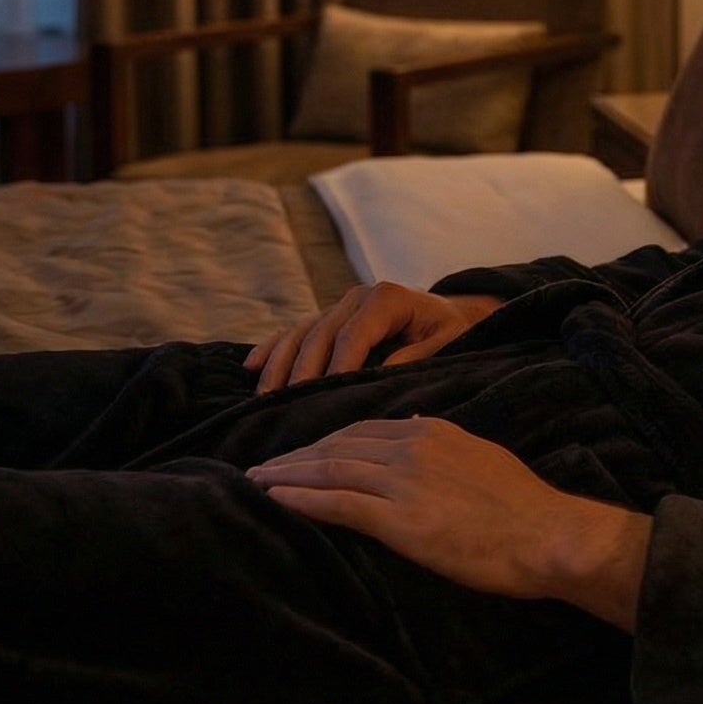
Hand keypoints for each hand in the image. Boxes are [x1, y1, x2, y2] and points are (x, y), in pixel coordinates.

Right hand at [246, 282, 503, 394]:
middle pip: (319, 334)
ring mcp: (339, 305)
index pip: (353, 334)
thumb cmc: (450, 331)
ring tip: (263, 398)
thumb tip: (380, 375)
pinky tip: (251, 367)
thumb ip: (417, 357)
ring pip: (300, 333)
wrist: (449, 313)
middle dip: (301, 371)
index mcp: (387, 298)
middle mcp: (357, 297)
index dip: (336, 366)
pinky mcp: (328, 317)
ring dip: (279, 364)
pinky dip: (272, 347)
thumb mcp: (447, 343)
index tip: (322, 396)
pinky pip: (294, 331)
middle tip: (284, 407)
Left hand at [246, 417, 650, 628]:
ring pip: (330, 470)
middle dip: (296, 455)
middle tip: (262, 466)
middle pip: (338, 445)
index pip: (363, 430)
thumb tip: (417, 423)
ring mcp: (404, 482)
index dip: (325, 441)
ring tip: (257, 482)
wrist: (546, 534)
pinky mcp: (400, 520)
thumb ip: (445, 441)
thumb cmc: (523, 505)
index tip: (300, 452)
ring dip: (287, 475)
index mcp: (432, 432)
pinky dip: (301, 499)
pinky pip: (338, 503)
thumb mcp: (482, 455)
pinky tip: (275, 500)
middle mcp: (413, 448)